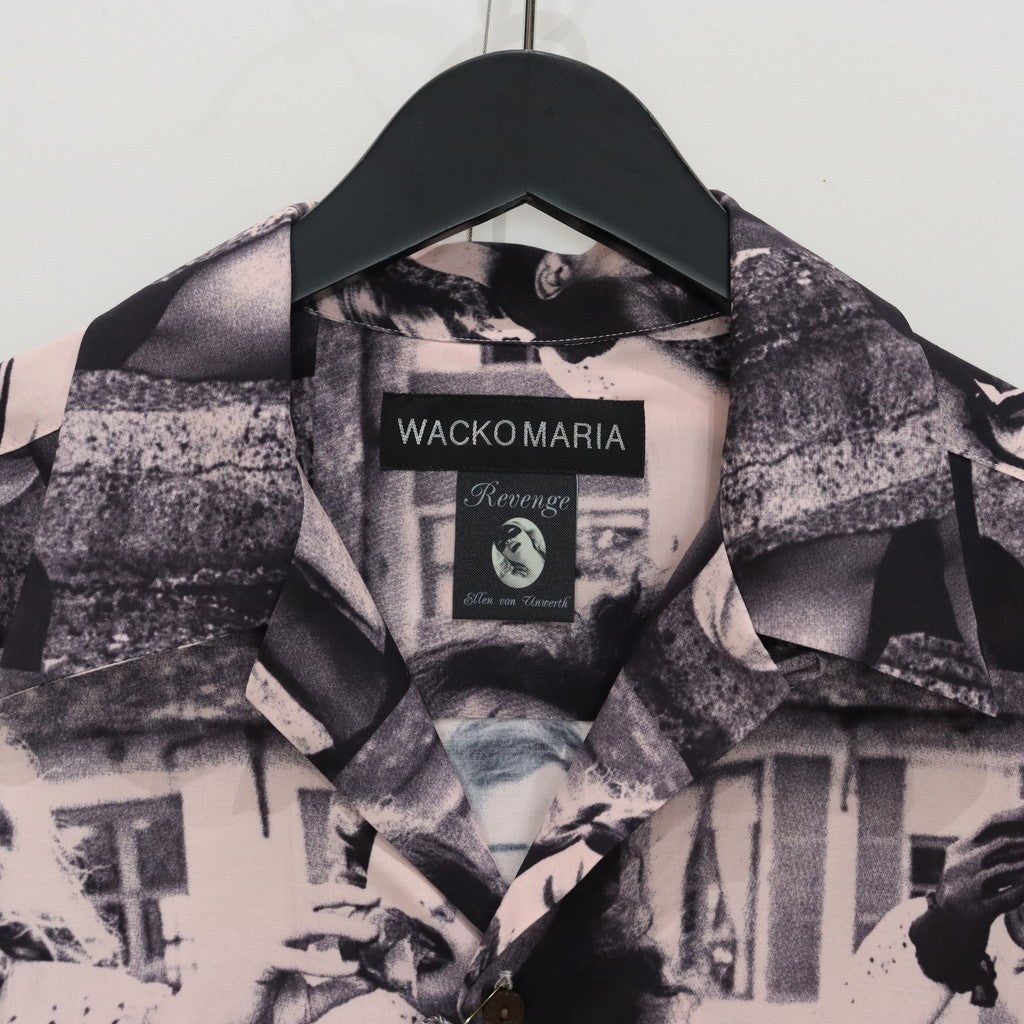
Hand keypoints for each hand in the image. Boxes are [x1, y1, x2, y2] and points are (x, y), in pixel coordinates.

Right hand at [170, 882, 381, 1023]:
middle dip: (345, 898)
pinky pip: (295, 959)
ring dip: (340, 925)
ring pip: (305, 923)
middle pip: (311, 900)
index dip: (344, 894)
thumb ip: (338, 988)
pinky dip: (326, 964)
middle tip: (376, 904)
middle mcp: (274, 928)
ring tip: (370, 934)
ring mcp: (263, 941)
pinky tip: (351, 969)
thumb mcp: (310, 1001)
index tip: (374, 898)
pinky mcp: (257, 961)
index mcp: (285, 930)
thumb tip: (372, 980)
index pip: (315, 900)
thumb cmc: (264, 1010)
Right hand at [908, 804, 1023, 995]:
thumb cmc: (964, 895)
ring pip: (1004, 871)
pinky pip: (1007, 897)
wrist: (946, 933)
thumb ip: (980, 851)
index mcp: (956, 852)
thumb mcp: (964, 869)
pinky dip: (1023, 890)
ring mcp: (965, 888)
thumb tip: (1010, 836)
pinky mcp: (975, 910)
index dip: (1016, 830)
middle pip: (1000, 848)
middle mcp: (958, 866)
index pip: (990, 833)